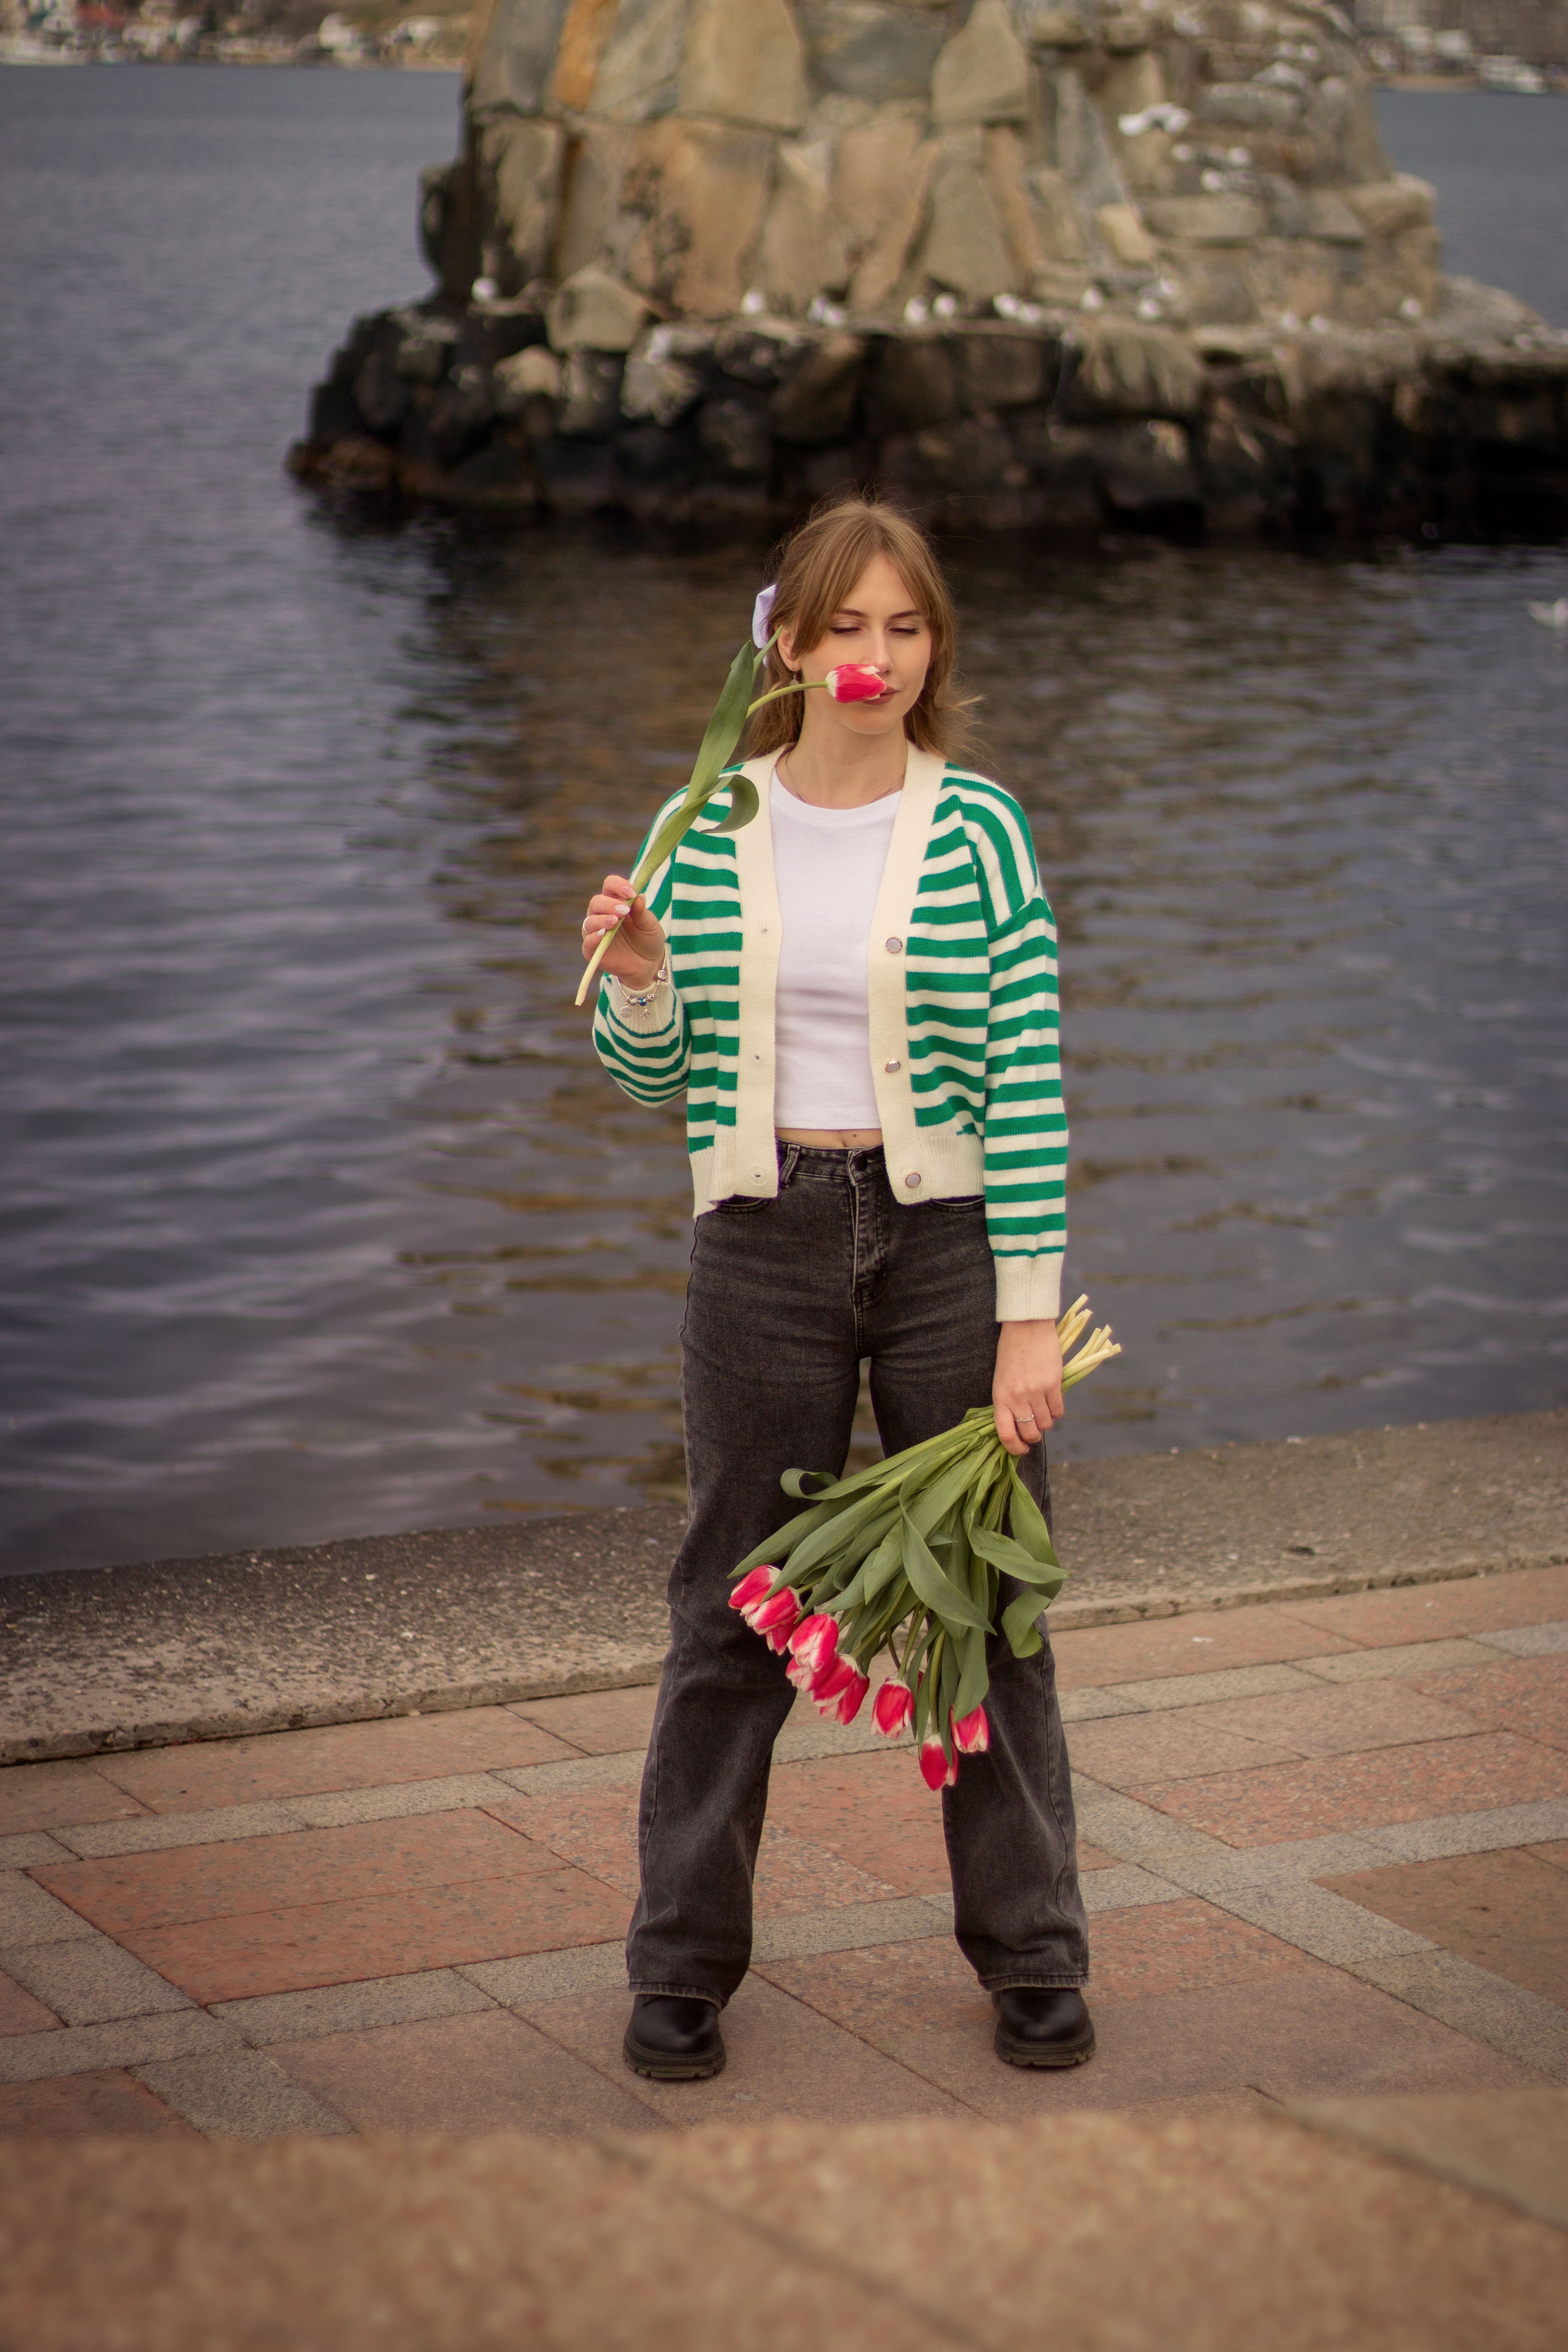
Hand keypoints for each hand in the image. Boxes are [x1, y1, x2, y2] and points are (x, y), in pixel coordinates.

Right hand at [581, 874, 666, 990]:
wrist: (648, 965)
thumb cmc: (648, 940)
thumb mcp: (650, 925)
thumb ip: (642, 912)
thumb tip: (638, 897)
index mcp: (616, 902)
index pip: (609, 885)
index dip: (618, 885)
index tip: (631, 893)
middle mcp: (602, 914)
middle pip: (596, 901)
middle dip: (609, 904)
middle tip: (624, 910)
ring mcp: (595, 931)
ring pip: (589, 920)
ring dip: (601, 919)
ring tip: (615, 922)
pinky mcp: (592, 949)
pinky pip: (587, 941)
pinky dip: (594, 937)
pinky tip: (603, 934)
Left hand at [993, 1321, 1064, 1456]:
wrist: (1026, 1328)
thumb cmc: (1011, 1352)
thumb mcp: (1001, 1380)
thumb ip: (1008, 1402)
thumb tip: (1019, 1424)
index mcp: (1000, 1397)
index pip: (1006, 1434)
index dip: (1015, 1448)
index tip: (1021, 1450)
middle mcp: (1017, 1398)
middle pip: (1030, 1433)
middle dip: (1033, 1437)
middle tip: (1035, 1431)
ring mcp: (1036, 1392)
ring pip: (1046, 1424)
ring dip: (1046, 1423)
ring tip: (1043, 1412)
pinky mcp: (1053, 1384)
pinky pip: (1058, 1411)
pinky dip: (1056, 1412)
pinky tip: (1052, 1403)